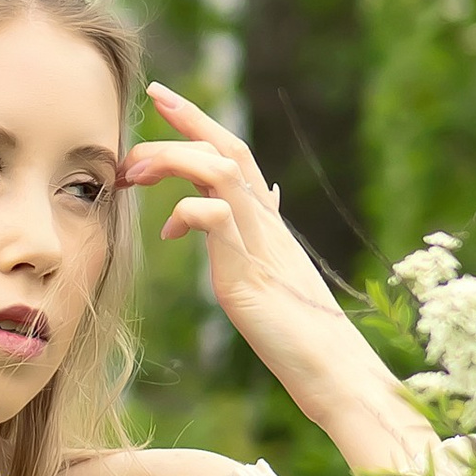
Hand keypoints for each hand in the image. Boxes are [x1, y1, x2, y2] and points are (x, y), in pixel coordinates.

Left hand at [120, 80, 434, 475]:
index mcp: (270, 225)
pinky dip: (190, 210)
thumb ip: (258, 242)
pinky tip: (172, 229)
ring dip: (174, 159)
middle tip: (147, 107)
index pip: (236, 155)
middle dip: (186, 120)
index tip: (163, 98)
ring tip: (137, 171)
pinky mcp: (250, 276)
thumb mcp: (275, 278)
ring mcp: (261, 247)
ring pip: (222, 172)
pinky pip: (219, 219)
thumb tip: (253, 207)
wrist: (339, 377)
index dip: (200, 122)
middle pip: (231, 148)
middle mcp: (268, 225)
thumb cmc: (306, 340)